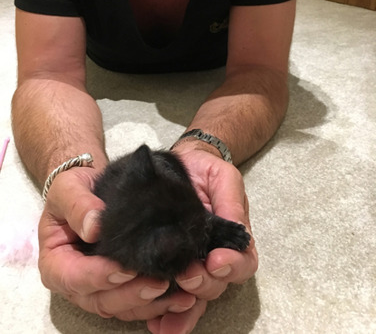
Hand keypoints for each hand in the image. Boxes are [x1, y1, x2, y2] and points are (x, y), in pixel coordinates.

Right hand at [38, 166, 196, 325]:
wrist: (92, 189)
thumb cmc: (75, 189)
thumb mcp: (68, 187)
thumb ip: (77, 205)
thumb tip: (93, 228)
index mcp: (56, 262)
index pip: (74, 277)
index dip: (99, 276)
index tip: (124, 268)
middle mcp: (76, 283)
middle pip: (100, 300)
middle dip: (130, 294)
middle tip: (158, 283)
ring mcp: (98, 288)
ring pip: (122, 307)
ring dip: (150, 304)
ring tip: (179, 294)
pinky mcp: (120, 287)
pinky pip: (137, 303)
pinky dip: (159, 303)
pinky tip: (183, 296)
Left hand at [147, 146, 257, 332]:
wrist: (180, 164)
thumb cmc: (205, 170)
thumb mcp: (223, 177)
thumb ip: (231, 199)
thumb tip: (237, 228)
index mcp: (233, 237)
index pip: (243, 260)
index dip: (233, 265)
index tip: (217, 259)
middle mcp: (214, 254)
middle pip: (218, 283)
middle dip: (204, 283)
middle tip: (188, 274)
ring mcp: (192, 261)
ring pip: (195, 295)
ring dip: (183, 309)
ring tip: (165, 316)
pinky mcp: (169, 263)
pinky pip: (172, 294)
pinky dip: (166, 312)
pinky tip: (154, 322)